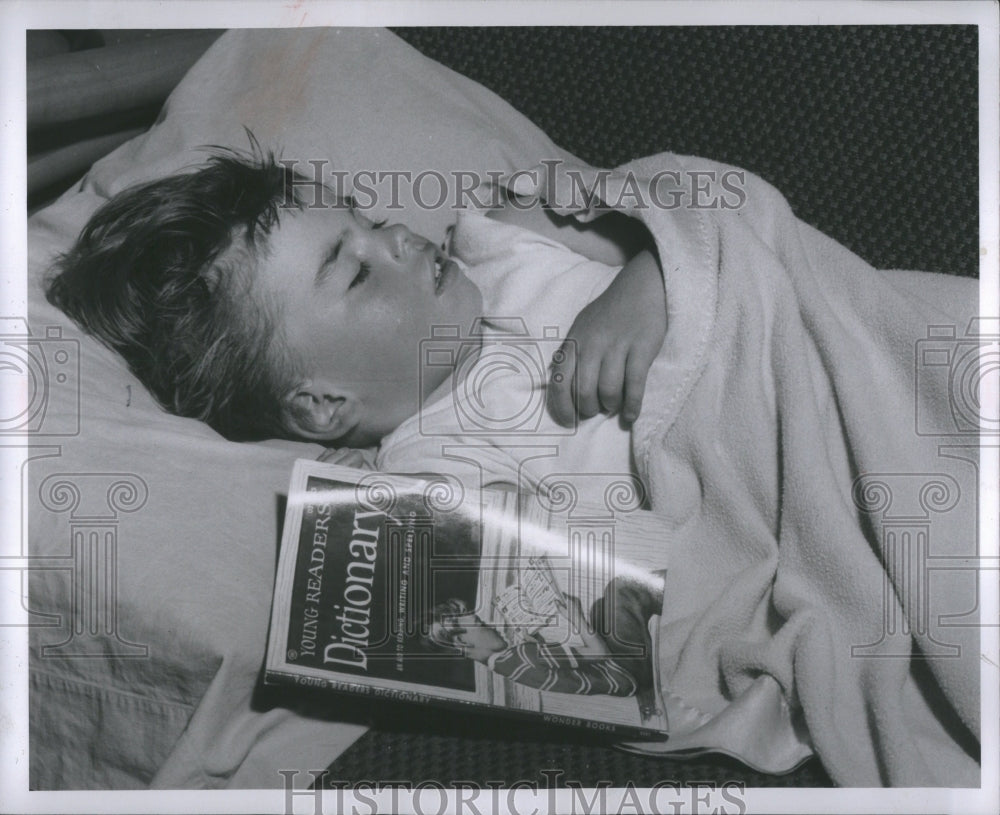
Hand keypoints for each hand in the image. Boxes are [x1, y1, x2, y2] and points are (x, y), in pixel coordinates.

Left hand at [548, 248, 666, 425]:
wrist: (642, 287)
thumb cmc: (610, 311)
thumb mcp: (582, 328)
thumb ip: (571, 353)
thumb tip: (561, 383)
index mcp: (574, 342)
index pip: (559, 382)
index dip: (563, 407)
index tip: (570, 421)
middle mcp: (592, 345)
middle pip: (583, 392)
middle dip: (590, 409)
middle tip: (597, 410)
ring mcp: (617, 346)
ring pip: (608, 391)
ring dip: (611, 405)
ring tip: (615, 406)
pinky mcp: (642, 348)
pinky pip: (634, 385)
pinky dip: (632, 405)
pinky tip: (632, 415)